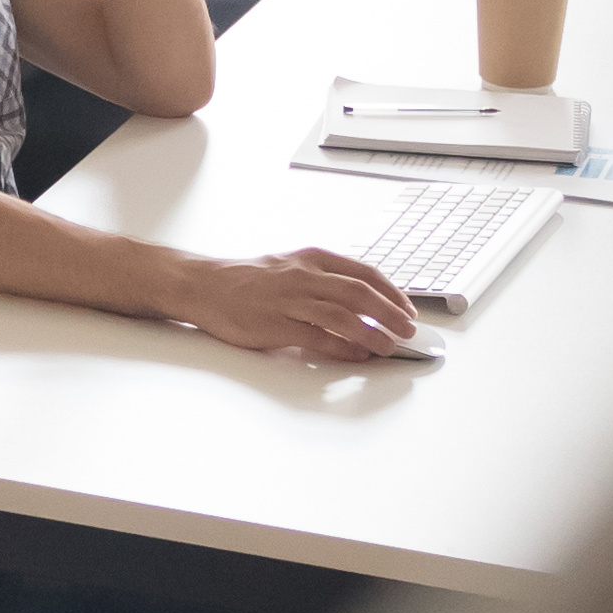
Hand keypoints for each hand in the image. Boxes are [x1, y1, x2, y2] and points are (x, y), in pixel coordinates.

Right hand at [154, 245, 417, 363]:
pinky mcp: (276, 325)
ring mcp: (289, 300)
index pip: (363, 272)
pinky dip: (343, 348)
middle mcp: (303, 275)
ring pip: (343, 316)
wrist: (204, 285)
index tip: (408, 309)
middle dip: (390, 313)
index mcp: (311, 258)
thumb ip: (322, 280)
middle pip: (360, 293)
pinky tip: (357, 355)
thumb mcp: (289, 265)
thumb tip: (362, 303)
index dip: (392, 292)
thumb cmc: (247, 279)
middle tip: (408, 330)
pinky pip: (318, 338)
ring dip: (372, 333)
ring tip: (388, 346)